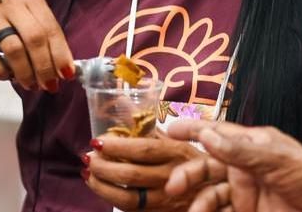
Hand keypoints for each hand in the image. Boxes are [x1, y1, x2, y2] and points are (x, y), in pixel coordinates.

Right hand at [0, 0, 73, 91]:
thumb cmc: (11, 21)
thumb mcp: (32, 20)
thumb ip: (48, 41)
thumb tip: (65, 70)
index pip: (51, 28)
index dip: (60, 54)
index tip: (66, 74)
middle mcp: (11, 3)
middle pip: (34, 38)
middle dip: (44, 67)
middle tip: (49, 84)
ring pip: (14, 49)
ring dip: (26, 72)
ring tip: (30, 84)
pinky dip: (2, 72)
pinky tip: (9, 76)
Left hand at [85, 132, 221, 210]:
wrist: (213, 191)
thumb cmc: (189, 160)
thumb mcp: (175, 138)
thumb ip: (147, 122)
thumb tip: (121, 99)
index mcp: (176, 152)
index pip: (143, 149)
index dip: (118, 146)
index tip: (97, 141)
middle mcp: (172, 176)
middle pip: (133, 174)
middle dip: (105, 167)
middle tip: (88, 157)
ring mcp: (166, 199)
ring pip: (129, 197)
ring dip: (103, 186)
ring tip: (88, 173)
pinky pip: (132, 209)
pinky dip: (111, 198)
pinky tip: (99, 187)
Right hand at [166, 121, 301, 211]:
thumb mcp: (276, 158)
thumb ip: (240, 149)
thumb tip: (207, 135)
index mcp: (252, 144)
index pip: (218, 132)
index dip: (194, 129)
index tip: (170, 129)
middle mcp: (245, 165)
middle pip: (209, 166)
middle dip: (190, 173)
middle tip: (174, 185)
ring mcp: (247, 191)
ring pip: (212, 193)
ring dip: (199, 201)